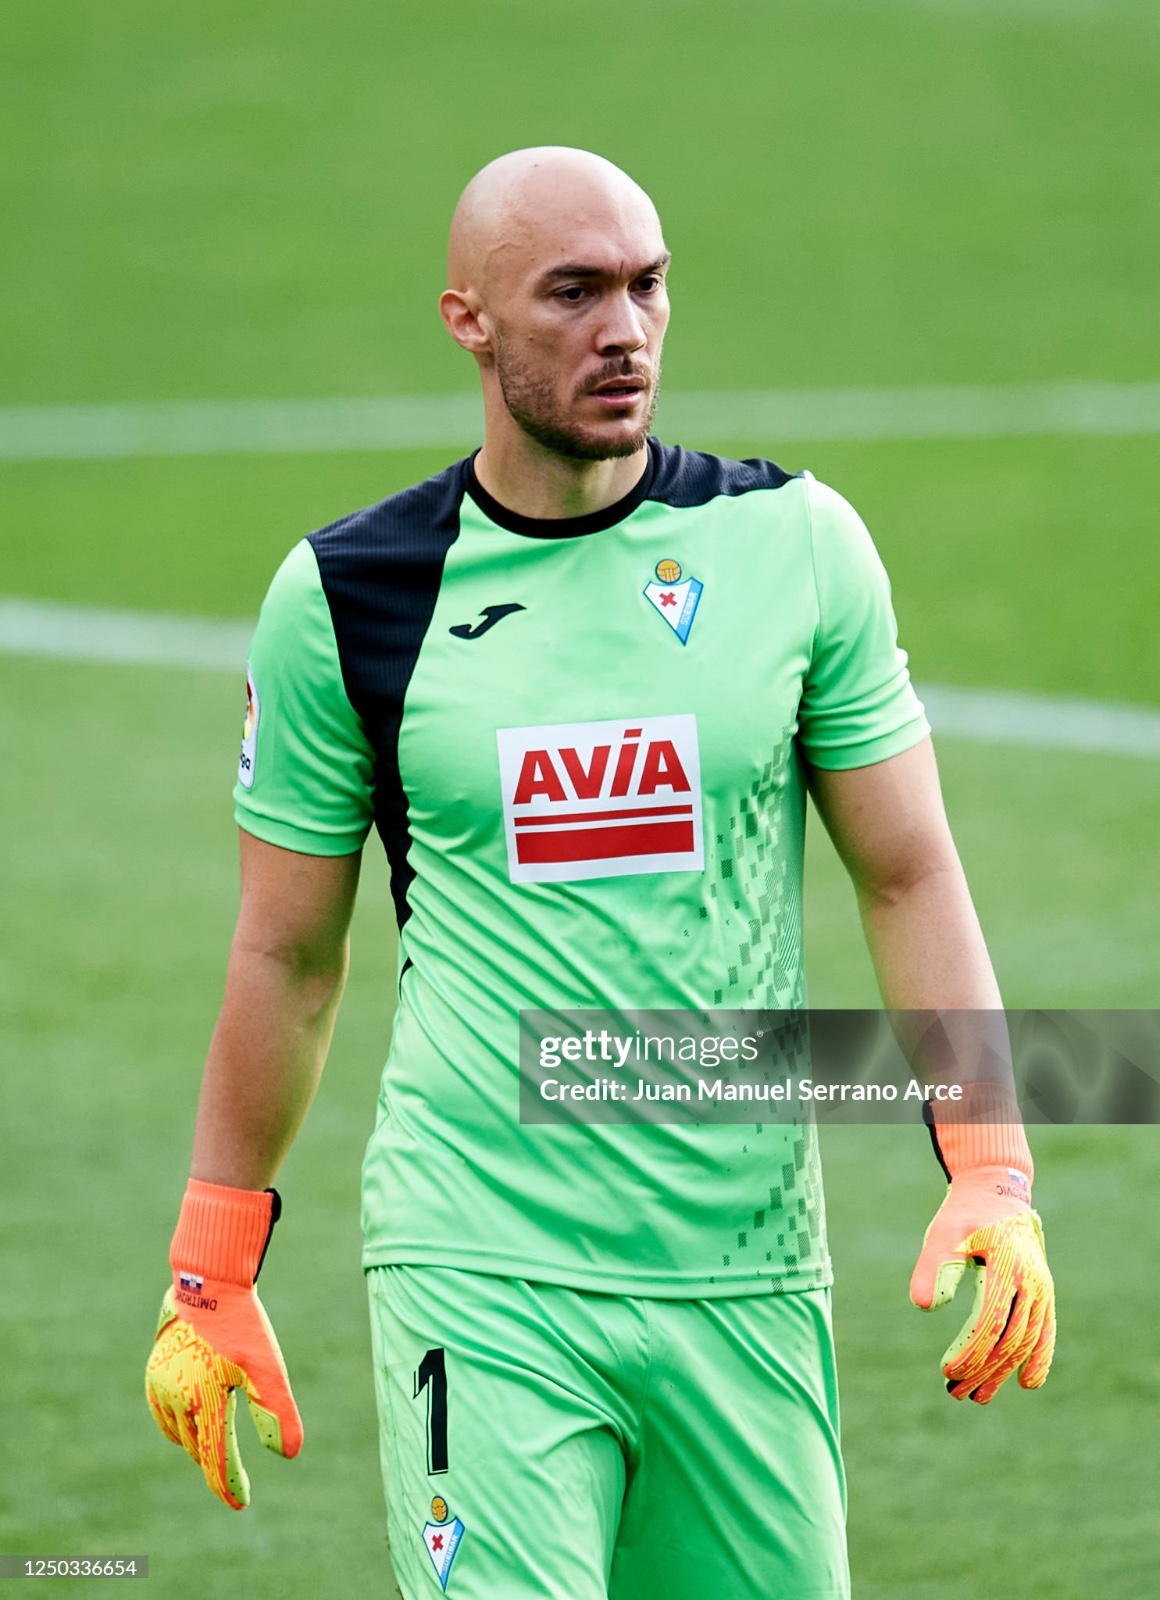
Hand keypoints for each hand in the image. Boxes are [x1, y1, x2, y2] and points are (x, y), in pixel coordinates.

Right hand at [144, 1181, 302, 1507]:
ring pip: (180, 1434)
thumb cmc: (244, 1324)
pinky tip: (193, 1424)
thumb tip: (288, 1454)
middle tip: (235, 1481)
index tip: (241, 1504)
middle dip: (217, 1463)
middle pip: (200, 1447)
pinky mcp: (154, 1373)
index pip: (216, 1458)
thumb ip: (276, 1411)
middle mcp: (175, 1400)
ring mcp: (160, 1386)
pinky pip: (163, 1415)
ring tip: (217, 1451)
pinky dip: (180, 1426)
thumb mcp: (267, 1368)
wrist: (209, 1283)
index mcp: (203, 1402)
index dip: (229, 1484)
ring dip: (199, 1444)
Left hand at [910, 1167, 1055, 1403]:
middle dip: (983, 1370)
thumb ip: (934, 1268)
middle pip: (1010, 1339)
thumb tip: (923, 1306)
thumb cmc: (963, 1215)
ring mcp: (1041, 1289)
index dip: (970, 1352)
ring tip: (978, 1397)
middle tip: (956, 1393)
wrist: (995, 1192)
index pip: (990, 1322)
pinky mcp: (1043, 1293)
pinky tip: (1027, 1382)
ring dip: (1003, 1372)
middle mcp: (1031, 1282)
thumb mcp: (943, 1234)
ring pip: (1026, 1341)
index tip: (947, 1372)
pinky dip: (1038, 1358)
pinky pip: (1045, 1331)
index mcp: (1006, 1267)